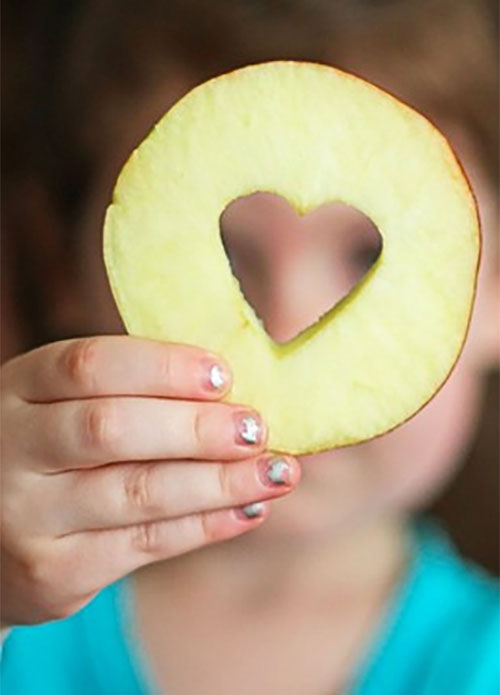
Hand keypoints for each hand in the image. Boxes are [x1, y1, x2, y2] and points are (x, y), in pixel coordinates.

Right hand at [0, 336, 299, 624]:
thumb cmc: (52, 452)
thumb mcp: (63, 407)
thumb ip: (128, 393)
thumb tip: (232, 392)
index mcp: (19, 389)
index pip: (88, 366)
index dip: (161, 367)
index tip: (223, 374)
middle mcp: (13, 449)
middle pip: (112, 430)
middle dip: (197, 429)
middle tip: (257, 428)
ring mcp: (27, 516)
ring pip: (138, 493)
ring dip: (219, 482)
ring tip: (277, 472)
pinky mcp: (54, 572)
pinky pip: (145, 544)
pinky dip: (207, 525)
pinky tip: (249, 509)